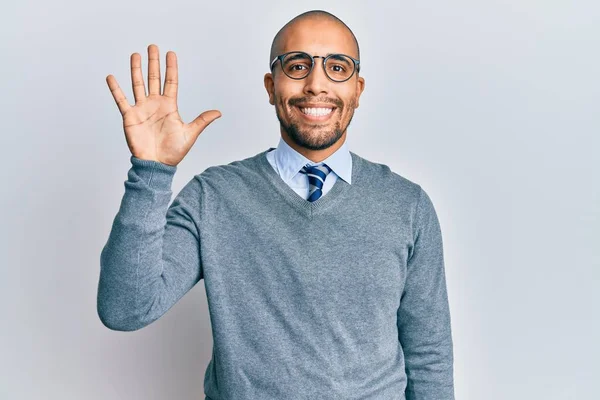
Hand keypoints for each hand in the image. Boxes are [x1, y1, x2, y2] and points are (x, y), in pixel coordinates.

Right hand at [106, 44, 220, 165]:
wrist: (157, 164)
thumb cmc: (174, 151)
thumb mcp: (190, 133)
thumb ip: (202, 120)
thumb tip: (218, 112)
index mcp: (169, 106)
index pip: (170, 82)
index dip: (171, 68)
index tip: (170, 53)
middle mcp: (155, 104)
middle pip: (154, 78)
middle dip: (153, 63)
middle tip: (153, 46)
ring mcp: (142, 109)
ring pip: (138, 85)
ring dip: (136, 70)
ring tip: (136, 55)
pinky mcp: (130, 117)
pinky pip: (121, 100)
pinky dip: (116, 89)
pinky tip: (111, 77)